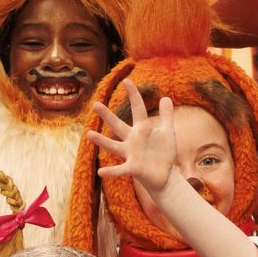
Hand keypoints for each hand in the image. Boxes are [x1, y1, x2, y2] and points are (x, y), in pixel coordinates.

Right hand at [87, 81, 179, 199]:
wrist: (164, 176)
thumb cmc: (163, 153)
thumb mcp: (167, 132)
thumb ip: (166, 116)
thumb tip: (166, 97)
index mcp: (142, 129)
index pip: (138, 109)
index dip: (133, 95)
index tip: (127, 80)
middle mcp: (132, 140)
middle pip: (118, 125)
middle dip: (108, 116)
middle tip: (95, 104)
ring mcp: (131, 154)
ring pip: (113, 146)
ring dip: (102, 141)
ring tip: (89, 134)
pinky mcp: (133, 168)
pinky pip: (120, 170)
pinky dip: (111, 171)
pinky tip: (100, 172)